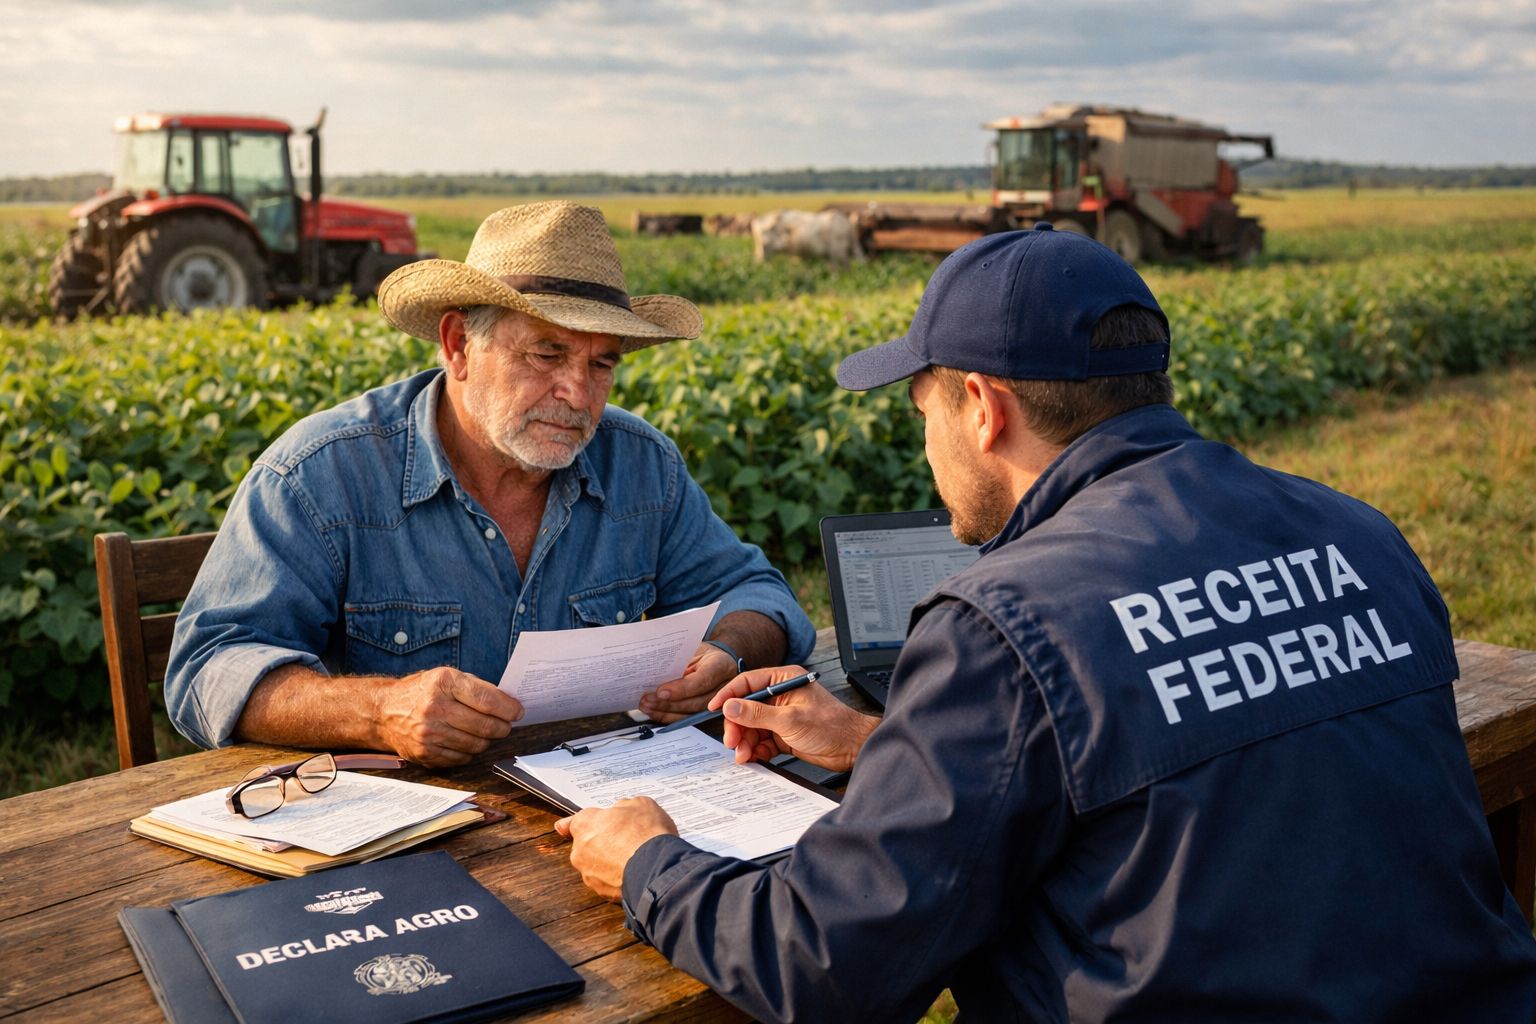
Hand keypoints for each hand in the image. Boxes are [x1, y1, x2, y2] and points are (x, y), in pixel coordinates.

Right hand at [373, 667, 523, 766]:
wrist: (384, 711)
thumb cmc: (422, 691)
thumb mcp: (447, 677)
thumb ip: (476, 688)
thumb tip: (508, 704)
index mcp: (444, 683)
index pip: (487, 700)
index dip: (508, 708)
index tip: (518, 711)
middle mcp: (435, 708)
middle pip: (484, 726)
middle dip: (503, 727)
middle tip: (506, 725)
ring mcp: (429, 734)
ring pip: (476, 745)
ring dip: (487, 740)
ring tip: (486, 732)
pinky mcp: (426, 753)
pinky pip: (462, 758)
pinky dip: (470, 751)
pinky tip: (467, 741)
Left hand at [554, 797, 678, 900]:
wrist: (657, 868)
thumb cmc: (646, 833)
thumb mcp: (641, 805)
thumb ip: (625, 807)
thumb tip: (623, 812)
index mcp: (585, 824)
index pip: (570, 823)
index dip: (570, 824)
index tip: (564, 828)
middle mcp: (581, 850)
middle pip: (587, 845)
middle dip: (601, 843)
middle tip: (624, 839)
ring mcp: (589, 874)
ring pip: (596, 865)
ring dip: (609, 862)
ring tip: (634, 858)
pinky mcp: (602, 893)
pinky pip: (607, 882)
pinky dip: (617, 878)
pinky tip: (635, 872)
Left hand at [637, 642, 737, 721]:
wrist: (713, 659)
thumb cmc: (701, 652)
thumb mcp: (691, 649)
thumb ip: (678, 662)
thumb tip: (654, 674)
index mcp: (721, 665)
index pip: (703, 680)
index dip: (682, 689)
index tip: (661, 692)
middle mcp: (723, 686)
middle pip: (697, 702)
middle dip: (670, 704)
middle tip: (648, 700)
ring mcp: (718, 702)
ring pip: (692, 714)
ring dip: (666, 712)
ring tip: (647, 706)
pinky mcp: (707, 711)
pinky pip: (687, 718)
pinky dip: (668, 717)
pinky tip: (654, 712)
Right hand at [713, 666, 878, 772]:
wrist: (852, 748)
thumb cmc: (832, 726)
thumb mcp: (790, 720)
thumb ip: (757, 714)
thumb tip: (731, 706)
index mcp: (783, 680)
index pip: (747, 683)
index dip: (728, 695)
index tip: (714, 708)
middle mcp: (780, 695)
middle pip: (746, 708)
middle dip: (737, 726)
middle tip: (732, 742)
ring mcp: (781, 716)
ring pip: (752, 727)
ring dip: (745, 742)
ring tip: (744, 755)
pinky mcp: (784, 734)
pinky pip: (761, 741)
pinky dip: (756, 750)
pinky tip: (754, 758)